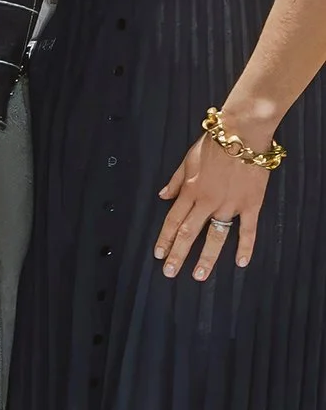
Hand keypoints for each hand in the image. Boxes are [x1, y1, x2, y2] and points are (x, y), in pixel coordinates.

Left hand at [155, 123, 273, 279]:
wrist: (242, 134)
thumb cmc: (214, 144)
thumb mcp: (187, 160)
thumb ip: (175, 181)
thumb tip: (162, 196)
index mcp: (190, 192)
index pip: (173, 221)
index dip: (164, 239)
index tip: (159, 255)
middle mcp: (207, 202)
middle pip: (189, 233)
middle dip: (178, 254)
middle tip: (170, 273)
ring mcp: (230, 205)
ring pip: (216, 236)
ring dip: (207, 258)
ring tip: (199, 275)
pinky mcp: (251, 204)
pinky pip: (248, 230)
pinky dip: (245, 247)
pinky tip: (241, 262)